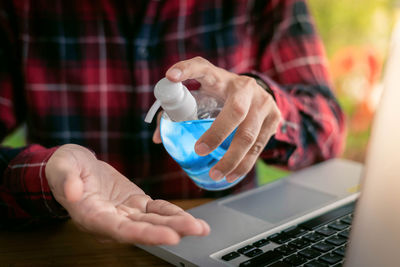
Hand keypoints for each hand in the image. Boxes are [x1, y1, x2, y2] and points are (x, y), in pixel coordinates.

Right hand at [45, 144, 209, 244]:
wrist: (76, 166)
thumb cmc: (65, 167)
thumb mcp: (62, 167)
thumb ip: (67, 180)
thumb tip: (73, 193)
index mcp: (92, 215)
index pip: (119, 230)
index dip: (144, 234)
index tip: (168, 236)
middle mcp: (111, 220)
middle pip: (143, 229)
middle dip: (170, 230)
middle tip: (195, 229)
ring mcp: (126, 213)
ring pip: (154, 222)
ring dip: (178, 224)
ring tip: (201, 228)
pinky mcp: (136, 204)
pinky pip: (157, 210)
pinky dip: (173, 213)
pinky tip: (190, 218)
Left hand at [153, 57, 280, 181]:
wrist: (256, 92)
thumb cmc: (221, 95)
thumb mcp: (203, 94)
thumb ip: (180, 110)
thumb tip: (159, 138)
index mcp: (220, 78)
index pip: (202, 67)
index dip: (186, 69)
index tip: (171, 77)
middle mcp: (245, 87)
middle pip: (236, 111)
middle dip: (217, 134)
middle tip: (198, 151)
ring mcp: (263, 102)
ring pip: (249, 134)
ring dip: (232, 159)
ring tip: (215, 174)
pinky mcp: (274, 118)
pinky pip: (259, 146)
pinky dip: (244, 164)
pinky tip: (232, 175)